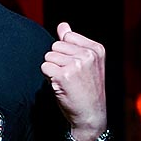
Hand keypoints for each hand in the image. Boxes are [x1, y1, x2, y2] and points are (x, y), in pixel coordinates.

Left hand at [40, 22, 106, 136]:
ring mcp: (76, 64)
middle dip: (57, 61)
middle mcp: (88, 54)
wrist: (91, 115)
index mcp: (96, 49)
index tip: (77, 68)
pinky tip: (61, 87)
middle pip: (55, 46)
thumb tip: (62, 25)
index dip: (65, 53)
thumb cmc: (87, 89)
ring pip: (48, 57)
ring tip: (66, 82)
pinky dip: (48, 78)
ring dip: (52, 70)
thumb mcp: (87, 63)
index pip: (67, 37)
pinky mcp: (64, 75)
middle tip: (70, 77)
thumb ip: (73, 42)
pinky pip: (44, 67)